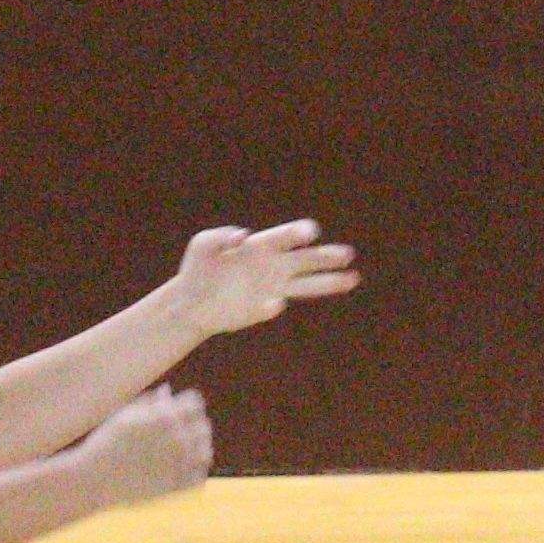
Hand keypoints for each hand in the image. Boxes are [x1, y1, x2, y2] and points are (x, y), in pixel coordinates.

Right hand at [79, 384, 214, 511]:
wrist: (93, 479)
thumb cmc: (106, 443)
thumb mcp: (126, 415)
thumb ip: (150, 402)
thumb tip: (168, 392)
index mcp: (166, 417)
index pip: (196, 404)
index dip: (188, 406)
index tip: (181, 413)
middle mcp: (178, 438)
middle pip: (203, 426)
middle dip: (193, 426)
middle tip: (181, 432)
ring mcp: (179, 465)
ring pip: (206, 452)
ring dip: (197, 448)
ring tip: (184, 451)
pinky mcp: (176, 487)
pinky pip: (198, 477)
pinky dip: (194, 472)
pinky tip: (183, 470)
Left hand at [172, 220, 360, 335]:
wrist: (190, 302)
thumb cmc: (198, 267)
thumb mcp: (202, 244)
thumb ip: (220, 236)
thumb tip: (241, 237)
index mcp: (261, 245)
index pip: (285, 236)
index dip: (297, 233)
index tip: (310, 233)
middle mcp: (273, 265)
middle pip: (306, 259)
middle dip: (325, 256)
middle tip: (346, 254)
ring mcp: (271, 288)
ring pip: (307, 285)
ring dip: (329, 283)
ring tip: (353, 278)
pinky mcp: (262, 309)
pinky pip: (273, 306)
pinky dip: (273, 306)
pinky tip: (273, 303)